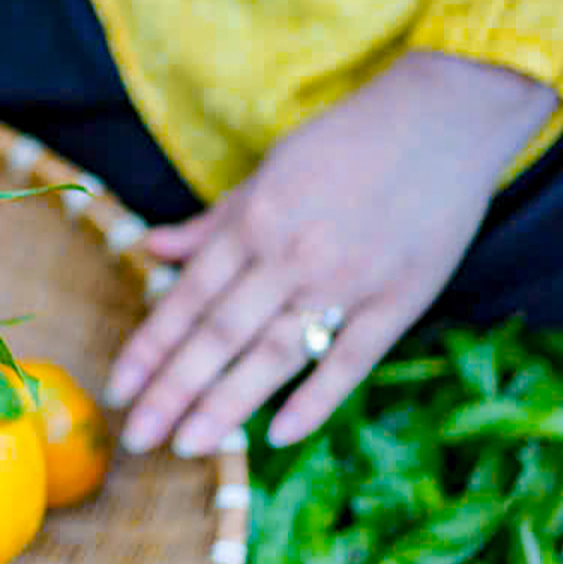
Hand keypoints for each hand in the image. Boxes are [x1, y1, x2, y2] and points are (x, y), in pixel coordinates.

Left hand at [106, 51, 560, 454]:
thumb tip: (152, 248)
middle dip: (172, 390)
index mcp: (254, 222)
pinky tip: (278, 436)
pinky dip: (314, 399)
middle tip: (137, 438)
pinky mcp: (398, 301)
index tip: (117, 388)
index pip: (188, 297)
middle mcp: (291, 256)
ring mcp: (346, 282)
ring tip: (188, 446)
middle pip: (220, 335)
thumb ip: (213, 222)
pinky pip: (350, 361)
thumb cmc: (349, 142)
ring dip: (226, 404)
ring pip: (273, 354)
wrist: (445, 117)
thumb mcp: (269, 170)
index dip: (149, 347)